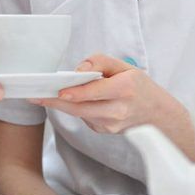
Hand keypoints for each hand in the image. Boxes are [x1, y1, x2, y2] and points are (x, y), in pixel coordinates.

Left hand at [30, 54, 187, 134]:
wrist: (159, 116)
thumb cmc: (140, 87)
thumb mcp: (125, 66)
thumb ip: (100, 62)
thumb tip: (78, 71)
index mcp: (125, 90)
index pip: (94, 92)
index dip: (75, 92)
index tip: (57, 91)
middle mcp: (118, 111)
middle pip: (80, 108)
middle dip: (56, 102)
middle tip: (35, 95)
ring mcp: (111, 125)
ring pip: (79, 114)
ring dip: (62, 105)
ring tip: (43, 96)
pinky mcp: (105, 132)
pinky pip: (85, 118)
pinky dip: (77, 109)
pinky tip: (73, 101)